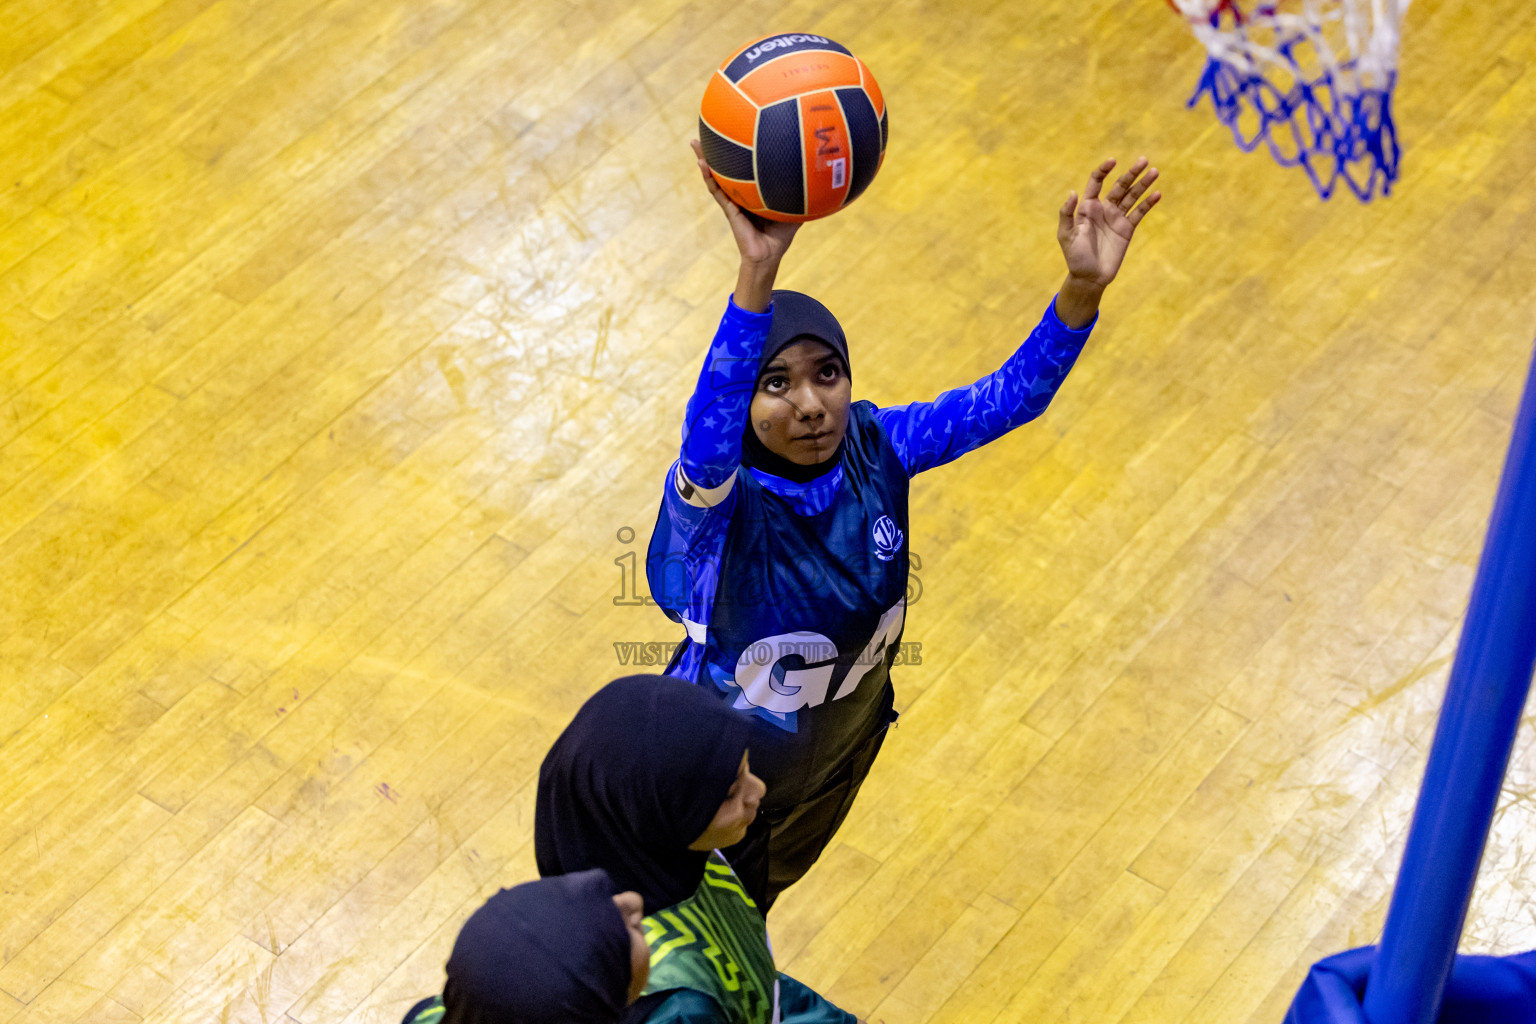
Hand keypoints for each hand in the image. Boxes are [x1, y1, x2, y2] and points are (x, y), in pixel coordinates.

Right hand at [691, 139, 798, 267]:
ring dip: (704, 160)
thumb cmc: (780, 236)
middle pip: (724, 169)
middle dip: (714, 151)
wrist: (769, 255)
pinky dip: (709, 178)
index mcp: (751, 193)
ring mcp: (732, 201)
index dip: (736, 155)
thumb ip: (800, 195)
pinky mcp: (729, 210)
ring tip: (695, 143)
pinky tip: (702, 165)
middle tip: (706, 131)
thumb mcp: (793, 210)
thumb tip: (818, 179)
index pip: (741, 170)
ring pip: (715, 176)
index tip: (732, 134)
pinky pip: (717, 191)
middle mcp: (739, 195)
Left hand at [1057, 157, 1160, 290]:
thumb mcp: (1066, 236)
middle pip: (1119, 186)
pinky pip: (1139, 213)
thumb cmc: (1074, 257)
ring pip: (1132, 196)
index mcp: (1087, 207)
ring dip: (1143, 184)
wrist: (1089, 277)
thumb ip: (1067, 214)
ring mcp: (1117, 218)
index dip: (1103, 170)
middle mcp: (1103, 208)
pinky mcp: (1127, 229)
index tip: (1113, 161)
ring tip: (1154, 172)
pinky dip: (1148, 204)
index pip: (1096, 182)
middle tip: (1143, 160)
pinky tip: (1157, 194)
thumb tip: (1073, 192)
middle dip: (1131, 173)